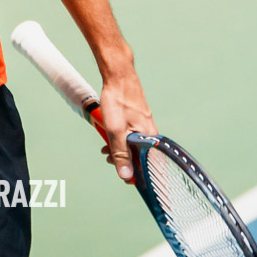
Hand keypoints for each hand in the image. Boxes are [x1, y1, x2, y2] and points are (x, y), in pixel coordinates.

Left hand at [97, 69, 156, 183]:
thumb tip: (126, 176)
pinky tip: (109, 136)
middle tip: (108, 159)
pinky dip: (120, 139)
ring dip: (120, 150)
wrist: (118, 76)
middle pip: (140, 157)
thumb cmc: (118, 101)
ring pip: (133, 146)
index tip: (127, 180)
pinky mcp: (138, 119)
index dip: (138, 176)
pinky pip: (131, 136)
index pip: (150, 167)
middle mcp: (151, 134)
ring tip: (105, 149)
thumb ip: (121, 154)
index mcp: (150, 139)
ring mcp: (144, 126)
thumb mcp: (116, 131)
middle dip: (124, 161)